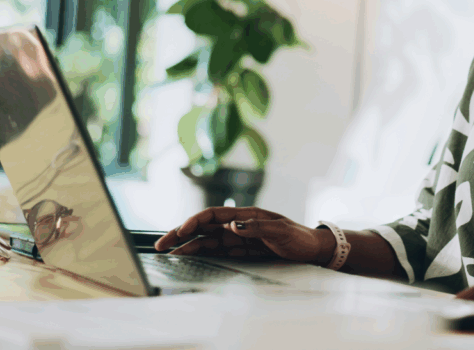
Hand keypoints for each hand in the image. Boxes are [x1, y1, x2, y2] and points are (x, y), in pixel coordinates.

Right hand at [154, 206, 328, 263]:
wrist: (313, 250)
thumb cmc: (299, 238)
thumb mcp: (281, 231)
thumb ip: (257, 227)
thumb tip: (232, 225)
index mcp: (247, 215)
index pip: (214, 215)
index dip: (195, 222)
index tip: (180, 231)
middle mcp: (240, 225)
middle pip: (205, 228)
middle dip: (181, 234)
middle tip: (161, 244)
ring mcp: (240, 239)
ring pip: (208, 241)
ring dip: (188, 246)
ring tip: (169, 254)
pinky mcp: (243, 251)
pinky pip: (218, 252)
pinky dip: (202, 254)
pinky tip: (189, 258)